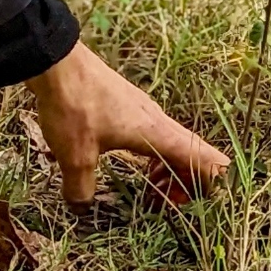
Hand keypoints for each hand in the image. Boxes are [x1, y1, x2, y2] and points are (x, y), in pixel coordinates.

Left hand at [25, 41, 229, 205]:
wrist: (59, 63)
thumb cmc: (74, 108)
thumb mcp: (75, 158)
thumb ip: (82, 189)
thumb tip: (82, 207)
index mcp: (155, 133)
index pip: (202, 157)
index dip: (211, 183)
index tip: (199, 207)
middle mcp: (157, 121)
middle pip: (192, 154)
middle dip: (187, 185)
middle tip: (163, 207)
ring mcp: (145, 113)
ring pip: (173, 145)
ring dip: (169, 172)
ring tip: (149, 194)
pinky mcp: (130, 109)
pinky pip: (156, 138)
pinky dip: (155, 159)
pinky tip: (134, 169)